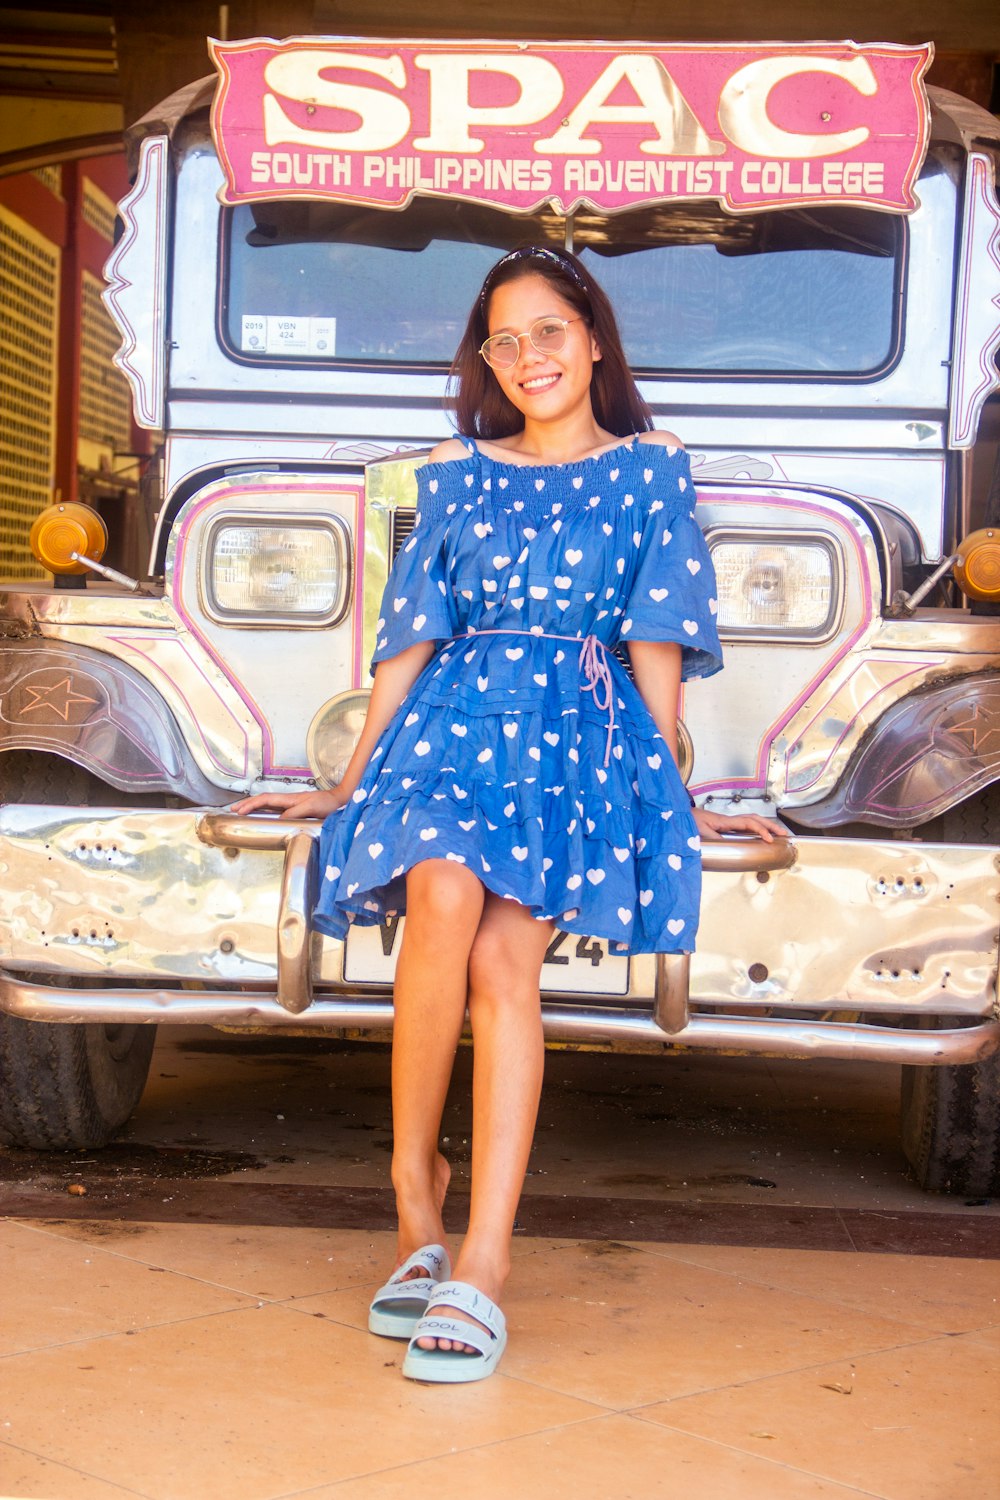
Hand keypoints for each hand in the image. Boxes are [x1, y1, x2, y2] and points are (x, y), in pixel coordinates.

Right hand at [229, 784, 349, 819]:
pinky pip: (276, 810)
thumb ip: (294, 812)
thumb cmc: (328, 804)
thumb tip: (277, 819)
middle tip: (232, 810)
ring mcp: (291, 805)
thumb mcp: (311, 807)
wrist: (340, 801)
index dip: (250, 804)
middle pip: (263, 800)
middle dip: (246, 804)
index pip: (265, 799)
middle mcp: (288, 801)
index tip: (238, 811)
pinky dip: (265, 812)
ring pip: (268, 805)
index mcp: (289, 799)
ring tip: (241, 812)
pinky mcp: (296, 810)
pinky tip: (261, 816)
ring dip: (254, 807)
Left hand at [693, 807, 787, 843]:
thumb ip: (713, 839)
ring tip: (776, 834)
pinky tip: (759, 835)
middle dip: (770, 826)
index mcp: (724, 821)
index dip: (761, 830)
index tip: (769, 839)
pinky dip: (755, 829)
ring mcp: (727, 822)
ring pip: (750, 821)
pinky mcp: (723, 826)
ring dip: (764, 826)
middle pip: (754, 819)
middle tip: (783, 835)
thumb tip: (728, 847)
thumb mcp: (699, 832)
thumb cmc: (687, 822)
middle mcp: (728, 820)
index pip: (749, 823)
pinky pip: (744, 825)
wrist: (678, 814)